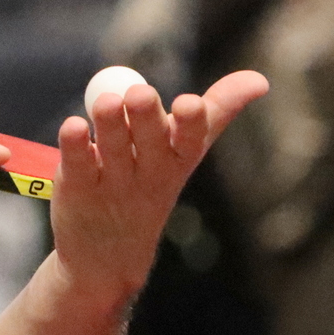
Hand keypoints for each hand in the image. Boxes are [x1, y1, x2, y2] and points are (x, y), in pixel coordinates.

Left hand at [50, 69, 268, 302]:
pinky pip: (77, 163)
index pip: (190, 142)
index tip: (190, 103)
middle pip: (149, 142)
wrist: (107, 254)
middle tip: (139, 93)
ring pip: (112, 149)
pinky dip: (74, 144)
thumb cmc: (151, 183)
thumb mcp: (186, 152)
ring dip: (108, 124)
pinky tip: (74, 127)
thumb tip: (260, 79)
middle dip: (145, 117)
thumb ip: (218, 110)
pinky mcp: (77, 188)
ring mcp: (112, 184)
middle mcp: (147, 173)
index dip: (191, 124)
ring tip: (104, 103)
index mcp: (177, 161)